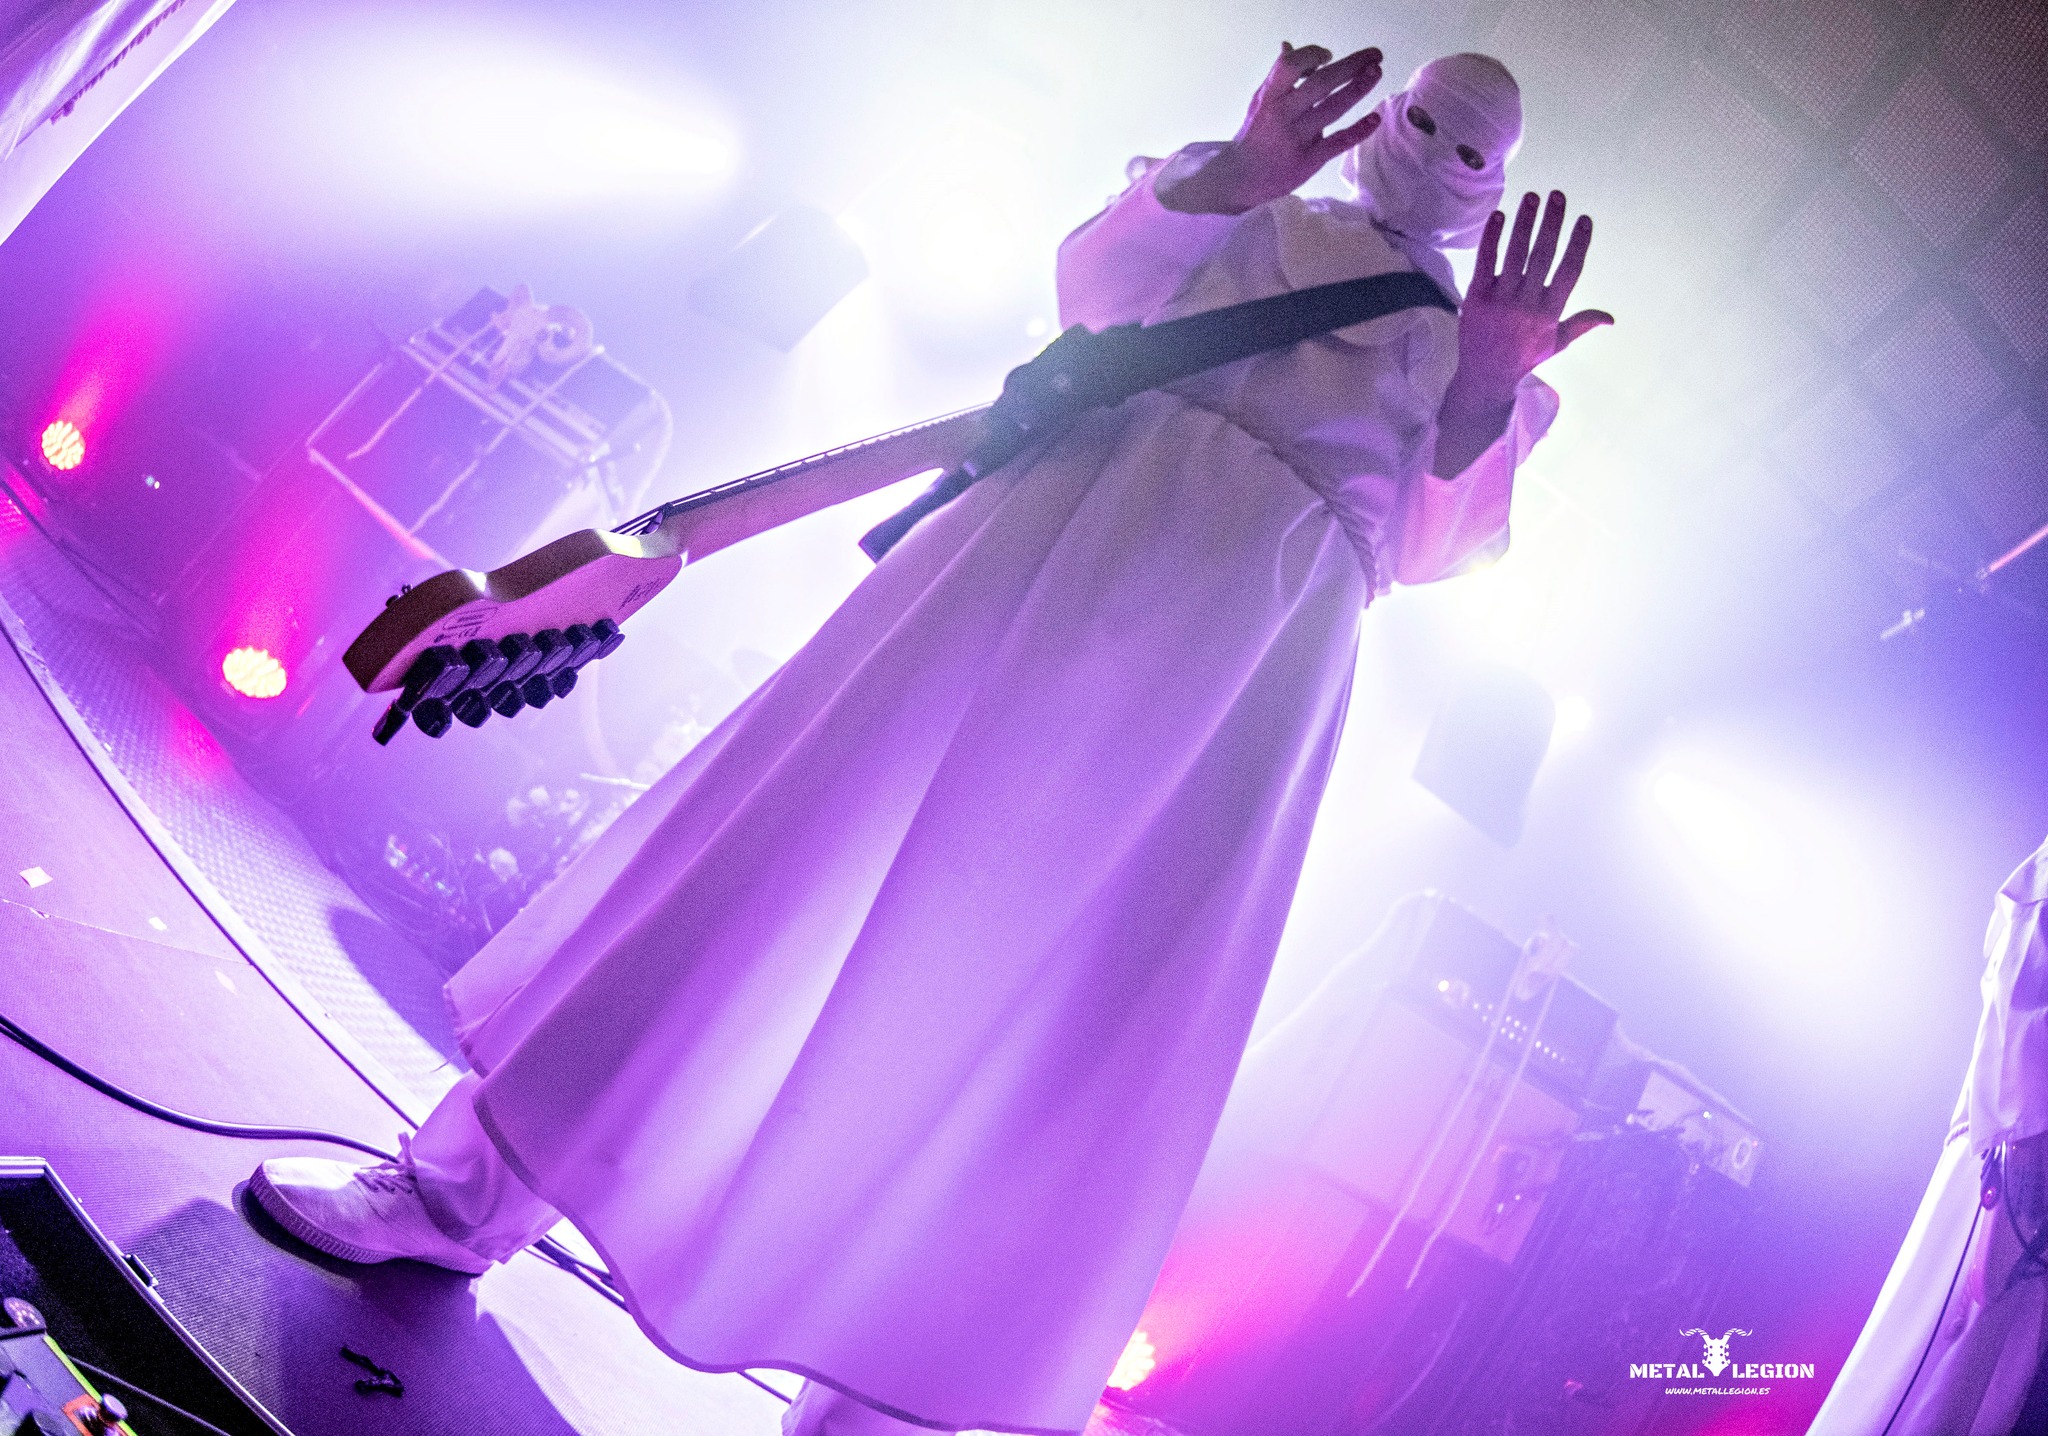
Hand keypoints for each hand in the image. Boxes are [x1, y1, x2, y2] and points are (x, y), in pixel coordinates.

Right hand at [1160, 43, 1384, 214]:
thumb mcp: (1260, 102)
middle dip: (1351, 66)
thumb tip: (1288, 46)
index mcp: (1269, 97)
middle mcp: (1282, 115)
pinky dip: (1358, 130)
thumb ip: (1277, 76)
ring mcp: (1296, 139)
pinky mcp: (1307, 161)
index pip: (1291, 66)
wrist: (1242, 178)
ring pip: (1332, 109)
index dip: (1313, 54)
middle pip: (1320, 83)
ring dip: (1358, 89)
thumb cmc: (1255, 134)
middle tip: (1374, 55)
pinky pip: (1337, 142)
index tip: (1328, 55)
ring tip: (1376, 72)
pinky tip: (1375, 118)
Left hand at [1451, 190, 1611, 402]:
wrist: (1484, 375)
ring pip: (1515, 253)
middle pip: (1543, 255)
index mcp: (1550, 312)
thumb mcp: (1556, 343)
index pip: (1569, 271)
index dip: (1577, 243)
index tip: (1584, 219)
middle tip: (1558, 195)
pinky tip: (1499, 215)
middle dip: (1551, 223)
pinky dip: (1491, 237)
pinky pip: (1485, 261)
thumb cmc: (1524, 356)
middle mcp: (1526, 304)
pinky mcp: (1476, 297)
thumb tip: (1611, 318)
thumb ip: (1582, 324)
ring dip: (1524, 222)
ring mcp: (1500, 300)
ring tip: (1532, 197)